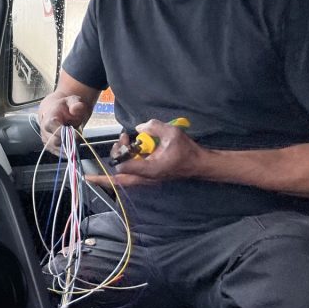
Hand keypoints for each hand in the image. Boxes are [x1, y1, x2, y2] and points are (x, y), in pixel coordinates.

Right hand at [38, 95, 90, 155]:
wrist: (56, 111)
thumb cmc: (66, 106)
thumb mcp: (73, 101)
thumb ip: (76, 104)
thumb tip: (76, 109)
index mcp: (49, 118)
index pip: (53, 128)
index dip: (65, 132)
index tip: (75, 131)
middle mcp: (44, 130)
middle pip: (56, 142)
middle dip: (69, 141)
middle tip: (77, 135)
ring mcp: (46, 140)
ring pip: (58, 150)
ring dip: (70, 146)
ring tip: (74, 137)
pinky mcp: (49, 147)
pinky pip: (60, 154)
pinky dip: (68, 151)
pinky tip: (72, 142)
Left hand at [86, 118, 207, 187]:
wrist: (199, 164)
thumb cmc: (187, 150)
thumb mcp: (172, 133)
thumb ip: (154, 127)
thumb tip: (138, 127)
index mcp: (150, 169)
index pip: (123, 168)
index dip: (117, 156)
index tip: (123, 141)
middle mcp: (146, 177)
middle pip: (119, 180)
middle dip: (109, 165)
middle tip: (116, 145)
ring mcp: (147, 178)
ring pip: (124, 177)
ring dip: (119, 160)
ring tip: (123, 140)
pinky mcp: (149, 176)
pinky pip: (131, 173)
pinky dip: (126, 161)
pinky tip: (130, 145)